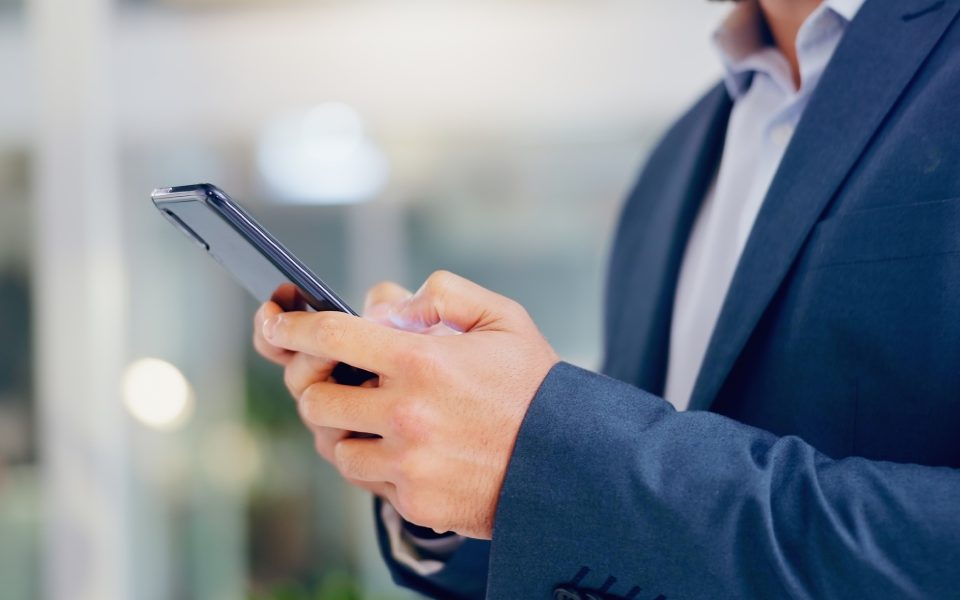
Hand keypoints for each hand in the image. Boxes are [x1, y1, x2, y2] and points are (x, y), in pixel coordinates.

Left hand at [261, 271, 559, 538]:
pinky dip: (372, 461)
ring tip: (372, 415)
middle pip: (316, 399)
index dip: (292, 327)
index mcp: (423, 360)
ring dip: (343, 427)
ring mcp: (408, 463)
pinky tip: (401, 447)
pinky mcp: (414, 501)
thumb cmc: (534, 386)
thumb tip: (385, 304)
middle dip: (315, 384)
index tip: (275, 324)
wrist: (572, 463)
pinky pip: (366, 480)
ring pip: (334, 445)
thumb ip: (442, 293)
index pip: (332, 336)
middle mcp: (408, 413)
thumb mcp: (502, 317)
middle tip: (333, 378)